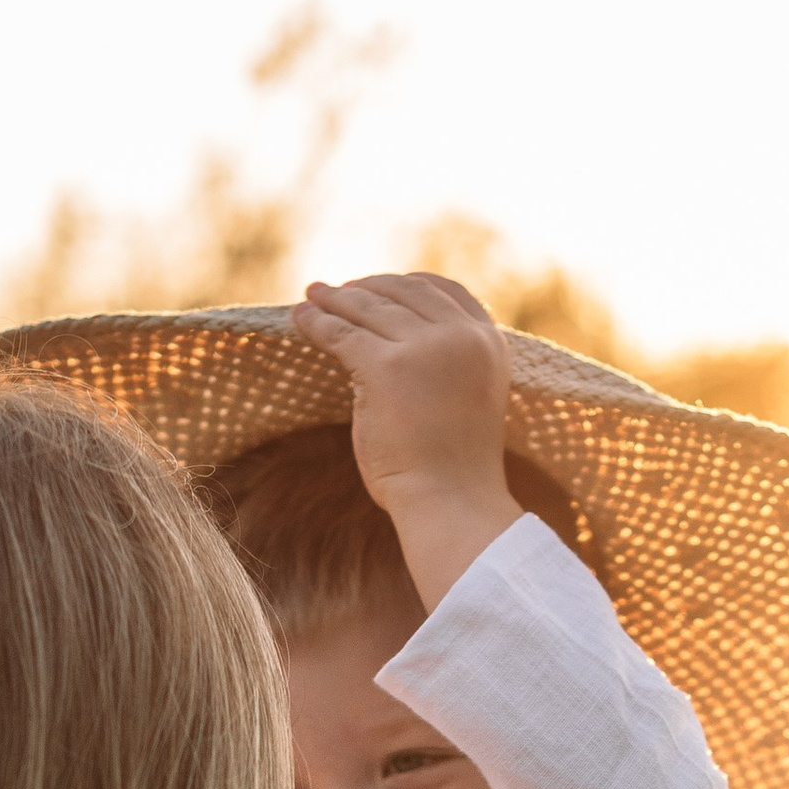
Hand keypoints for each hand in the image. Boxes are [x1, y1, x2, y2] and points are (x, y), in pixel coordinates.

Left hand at [289, 273, 521, 610]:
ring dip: (334, 299)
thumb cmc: (453, 469)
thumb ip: (444, 365)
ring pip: (369, 308)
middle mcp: (461, 337)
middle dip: (365, 288)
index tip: (378, 287)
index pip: (444, 290)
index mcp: (488, 343)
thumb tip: (391, 343)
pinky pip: (342, 334)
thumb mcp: (462, 399)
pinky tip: (300, 319)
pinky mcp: (387, 366)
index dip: (406, 283)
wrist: (452, 504)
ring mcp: (426, 348)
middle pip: (403, 292)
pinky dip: (317, 323)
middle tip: (335, 292)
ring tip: (311, 297)